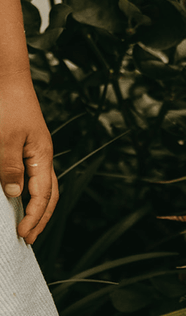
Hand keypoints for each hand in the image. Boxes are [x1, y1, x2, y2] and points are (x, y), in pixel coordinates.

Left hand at [0, 81, 57, 243]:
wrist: (7, 78)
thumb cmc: (6, 105)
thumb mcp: (3, 139)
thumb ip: (10, 168)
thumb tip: (15, 195)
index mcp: (42, 156)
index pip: (43, 195)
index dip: (34, 217)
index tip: (22, 234)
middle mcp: (44, 156)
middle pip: (50, 195)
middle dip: (41, 219)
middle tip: (29, 238)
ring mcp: (37, 151)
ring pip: (45, 187)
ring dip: (39, 209)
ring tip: (30, 224)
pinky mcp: (28, 146)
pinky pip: (35, 177)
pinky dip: (32, 194)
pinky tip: (22, 198)